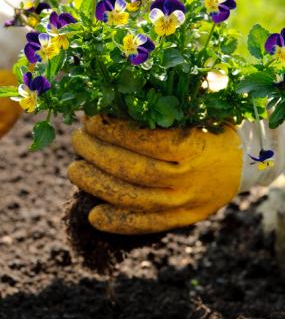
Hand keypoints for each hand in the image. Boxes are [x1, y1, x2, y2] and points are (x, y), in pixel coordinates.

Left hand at [68, 115, 282, 234]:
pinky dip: (118, 223)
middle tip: (77, 140)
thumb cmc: (211, 131)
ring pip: (135, 198)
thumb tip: (119, 93)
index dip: (114, 131)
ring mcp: (184, 203)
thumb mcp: (197, 112)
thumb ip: (165, 106)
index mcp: (193, 147)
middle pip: (134, 170)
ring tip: (74, 170)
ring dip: (98, 186)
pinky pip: (147, 225)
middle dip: (98, 155)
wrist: (243, 166)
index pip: (147, 141)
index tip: (91, 120)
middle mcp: (188, 178)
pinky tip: (93, 217)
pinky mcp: (181, 219)